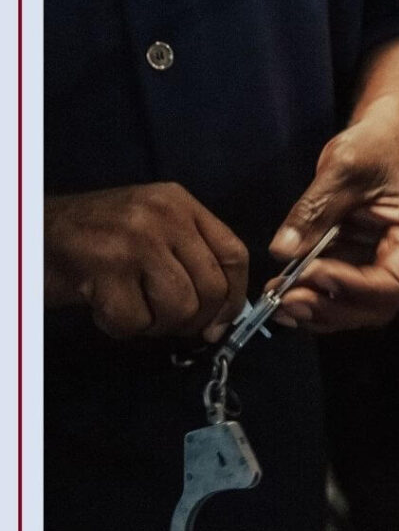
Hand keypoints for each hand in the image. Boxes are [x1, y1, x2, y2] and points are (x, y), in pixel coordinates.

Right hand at [44, 183, 248, 340]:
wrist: (30, 232)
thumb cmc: (97, 240)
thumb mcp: (152, 230)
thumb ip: (191, 260)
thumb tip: (221, 320)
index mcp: (179, 203)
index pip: (233, 255)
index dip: (235, 298)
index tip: (220, 322)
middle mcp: (162, 215)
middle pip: (212, 288)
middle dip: (194, 320)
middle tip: (167, 322)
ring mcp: (134, 239)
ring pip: (180, 309)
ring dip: (157, 325)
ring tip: (133, 309)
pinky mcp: (105, 267)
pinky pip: (136, 321)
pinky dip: (122, 327)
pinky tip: (104, 307)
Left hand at [267, 107, 398, 332]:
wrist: (383, 138)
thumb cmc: (375, 146)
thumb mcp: (343, 167)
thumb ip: (314, 209)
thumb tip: (284, 251)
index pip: (393, 283)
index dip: (354, 287)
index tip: (313, 272)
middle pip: (377, 307)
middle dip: (333, 309)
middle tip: (289, 300)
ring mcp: (381, 266)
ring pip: (358, 309)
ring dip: (320, 312)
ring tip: (280, 302)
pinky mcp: (359, 266)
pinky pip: (341, 295)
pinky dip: (315, 301)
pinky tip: (284, 295)